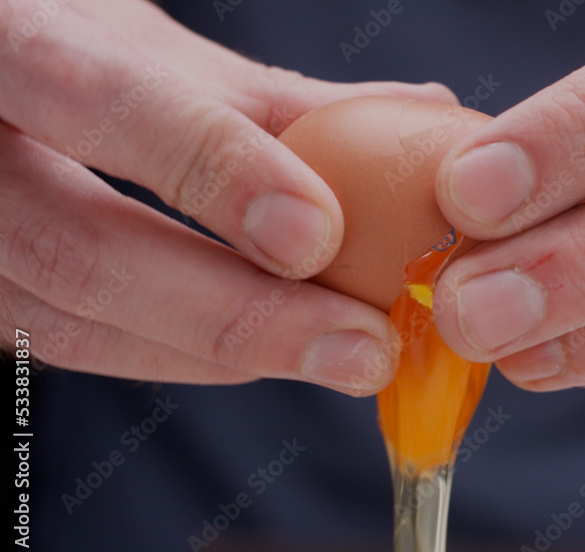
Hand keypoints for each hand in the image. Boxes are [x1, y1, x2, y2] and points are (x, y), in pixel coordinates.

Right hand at [0, 0, 454, 393]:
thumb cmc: (54, 45)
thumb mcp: (146, 47)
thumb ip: (267, 95)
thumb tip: (419, 116)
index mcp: (5, 41)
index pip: (94, 99)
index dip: (210, 166)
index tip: (316, 232)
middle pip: (78, 253)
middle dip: (237, 312)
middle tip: (358, 346)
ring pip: (77, 323)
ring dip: (223, 351)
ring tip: (338, 354)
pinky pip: (78, 345)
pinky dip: (182, 353)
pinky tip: (265, 350)